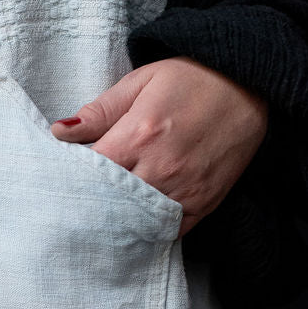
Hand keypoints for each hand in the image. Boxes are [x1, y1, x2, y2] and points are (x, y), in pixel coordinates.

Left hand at [49, 57, 267, 236]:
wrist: (249, 83)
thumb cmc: (191, 78)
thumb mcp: (139, 82)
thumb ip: (99, 112)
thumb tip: (58, 132)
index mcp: (137, 136)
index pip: (89, 173)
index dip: (74, 175)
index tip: (69, 174)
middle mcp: (160, 168)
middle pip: (109, 202)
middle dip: (93, 201)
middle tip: (81, 200)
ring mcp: (184, 190)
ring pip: (136, 221)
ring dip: (120, 217)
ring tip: (109, 210)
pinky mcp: (204, 203)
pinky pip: (168, 230)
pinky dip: (151, 227)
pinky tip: (139, 218)